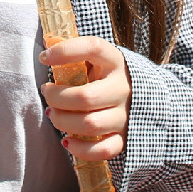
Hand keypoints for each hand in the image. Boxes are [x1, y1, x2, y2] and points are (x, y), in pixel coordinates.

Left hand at [40, 37, 130, 163]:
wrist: (148, 97)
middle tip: (47, 93)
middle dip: (57, 97)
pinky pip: (103, 150)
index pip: (93, 48)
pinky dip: (81, 149)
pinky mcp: (125, 138)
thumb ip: (76, 51)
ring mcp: (126, 115)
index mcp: (116, 61)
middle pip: (86, 97)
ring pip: (90, 124)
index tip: (44, 57)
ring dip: (63, 122)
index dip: (66, 51)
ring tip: (53, 114)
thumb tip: (48, 42)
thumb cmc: (109, 76)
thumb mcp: (98, 59)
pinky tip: (67, 141)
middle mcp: (123, 88)